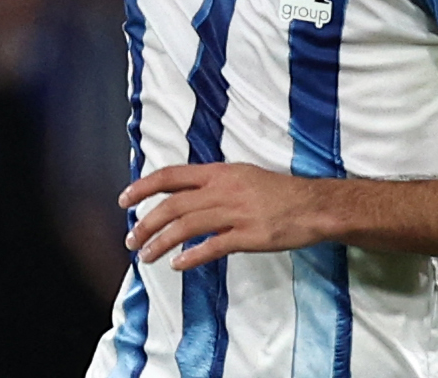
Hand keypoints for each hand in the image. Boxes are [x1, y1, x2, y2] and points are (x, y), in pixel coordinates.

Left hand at [120, 163, 328, 270]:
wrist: (313, 205)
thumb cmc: (278, 192)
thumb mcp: (241, 176)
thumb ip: (212, 184)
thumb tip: (183, 194)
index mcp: (218, 173)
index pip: (170, 176)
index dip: (143, 187)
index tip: (124, 200)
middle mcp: (222, 190)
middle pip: (172, 205)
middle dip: (146, 223)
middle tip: (131, 240)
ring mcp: (235, 213)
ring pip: (186, 227)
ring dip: (161, 243)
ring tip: (146, 256)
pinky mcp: (248, 236)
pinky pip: (212, 247)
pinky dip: (191, 256)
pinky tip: (177, 264)